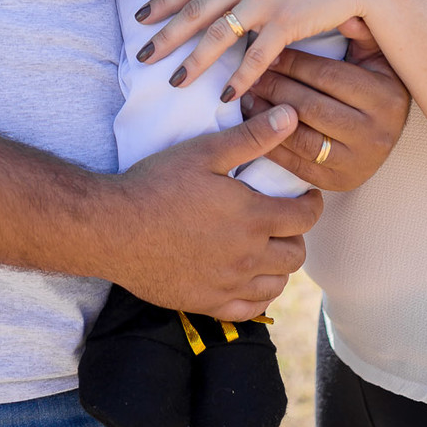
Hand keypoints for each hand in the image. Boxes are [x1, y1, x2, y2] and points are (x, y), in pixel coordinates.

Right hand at [109, 103, 322, 318]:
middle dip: (296, 235)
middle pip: (296, 254)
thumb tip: (291, 117)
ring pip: (277, 284)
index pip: (305, 217)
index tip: (305, 196)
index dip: (312, 204)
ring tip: (266, 247)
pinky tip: (247, 278)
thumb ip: (252, 137)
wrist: (114, 228)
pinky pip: (250, 309)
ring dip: (279, 265)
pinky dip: (257, 295)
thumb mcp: (206, 151)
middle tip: (282, 220)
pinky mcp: (207, 304)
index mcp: (253, 218)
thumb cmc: (158, 184)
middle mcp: (248, 256)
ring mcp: (228, 284)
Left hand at [137, 0, 401, 103]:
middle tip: (142, 58)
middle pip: (195, 10)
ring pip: (218, 34)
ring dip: (194, 60)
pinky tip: (226, 95)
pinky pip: (256, 55)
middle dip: (165, 35)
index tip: (140, 18)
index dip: (164, 1)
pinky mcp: (288, 20)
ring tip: (176, 82)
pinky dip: (238, 77)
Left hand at [240, 43, 409, 191]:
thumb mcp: (373, 53)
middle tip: (249, 74)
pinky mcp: (340, 183)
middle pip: (311, 107)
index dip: (293, 63)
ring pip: (301, 138)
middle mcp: (378, 134)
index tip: (267, 51)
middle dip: (275, 88)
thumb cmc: (373, 81)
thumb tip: (343, 15)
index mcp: (388, 98)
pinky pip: (297, 164)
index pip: (328, 76)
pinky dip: (270, 144)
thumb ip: (359, 30)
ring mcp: (360, 163)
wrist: (382, 133)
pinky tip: (254, 123)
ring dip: (266, 117)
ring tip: (247, 96)